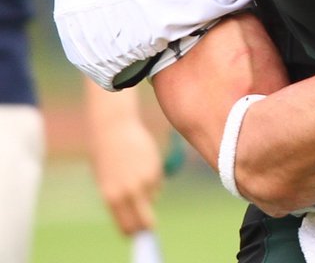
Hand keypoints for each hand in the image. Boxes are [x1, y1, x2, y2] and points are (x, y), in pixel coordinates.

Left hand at [89, 106, 163, 234]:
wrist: (113, 129)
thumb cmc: (107, 157)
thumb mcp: (109, 182)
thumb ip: (121, 199)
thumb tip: (137, 218)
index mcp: (112, 198)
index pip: (127, 227)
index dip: (134, 232)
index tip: (138, 234)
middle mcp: (129, 192)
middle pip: (146, 220)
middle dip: (149, 226)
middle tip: (151, 227)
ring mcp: (144, 180)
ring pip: (153, 197)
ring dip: (149, 192)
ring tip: (137, 173)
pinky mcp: (155, 168)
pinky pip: (158, 182)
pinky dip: (153, 178)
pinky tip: (143, 162)